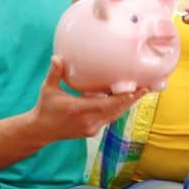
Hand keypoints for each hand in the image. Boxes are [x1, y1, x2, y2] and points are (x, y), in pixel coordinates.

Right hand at [31, 56, 145, 140]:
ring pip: (115, 116)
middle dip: (132, 100)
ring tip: (142, 92)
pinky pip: (110, 118)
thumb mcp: (48, 89)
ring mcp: (91, 128)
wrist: (41, 130)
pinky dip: (119, 109)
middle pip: (115, 111)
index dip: (121, 99)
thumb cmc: (45, 107)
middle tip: (147, 87)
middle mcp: (87, 121)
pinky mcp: (92, 131)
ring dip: (128, 104)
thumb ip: (54, 74)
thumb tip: (56, 58)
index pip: (104, 105)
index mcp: (77, 110)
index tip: (135, 91)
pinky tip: (128, 99)